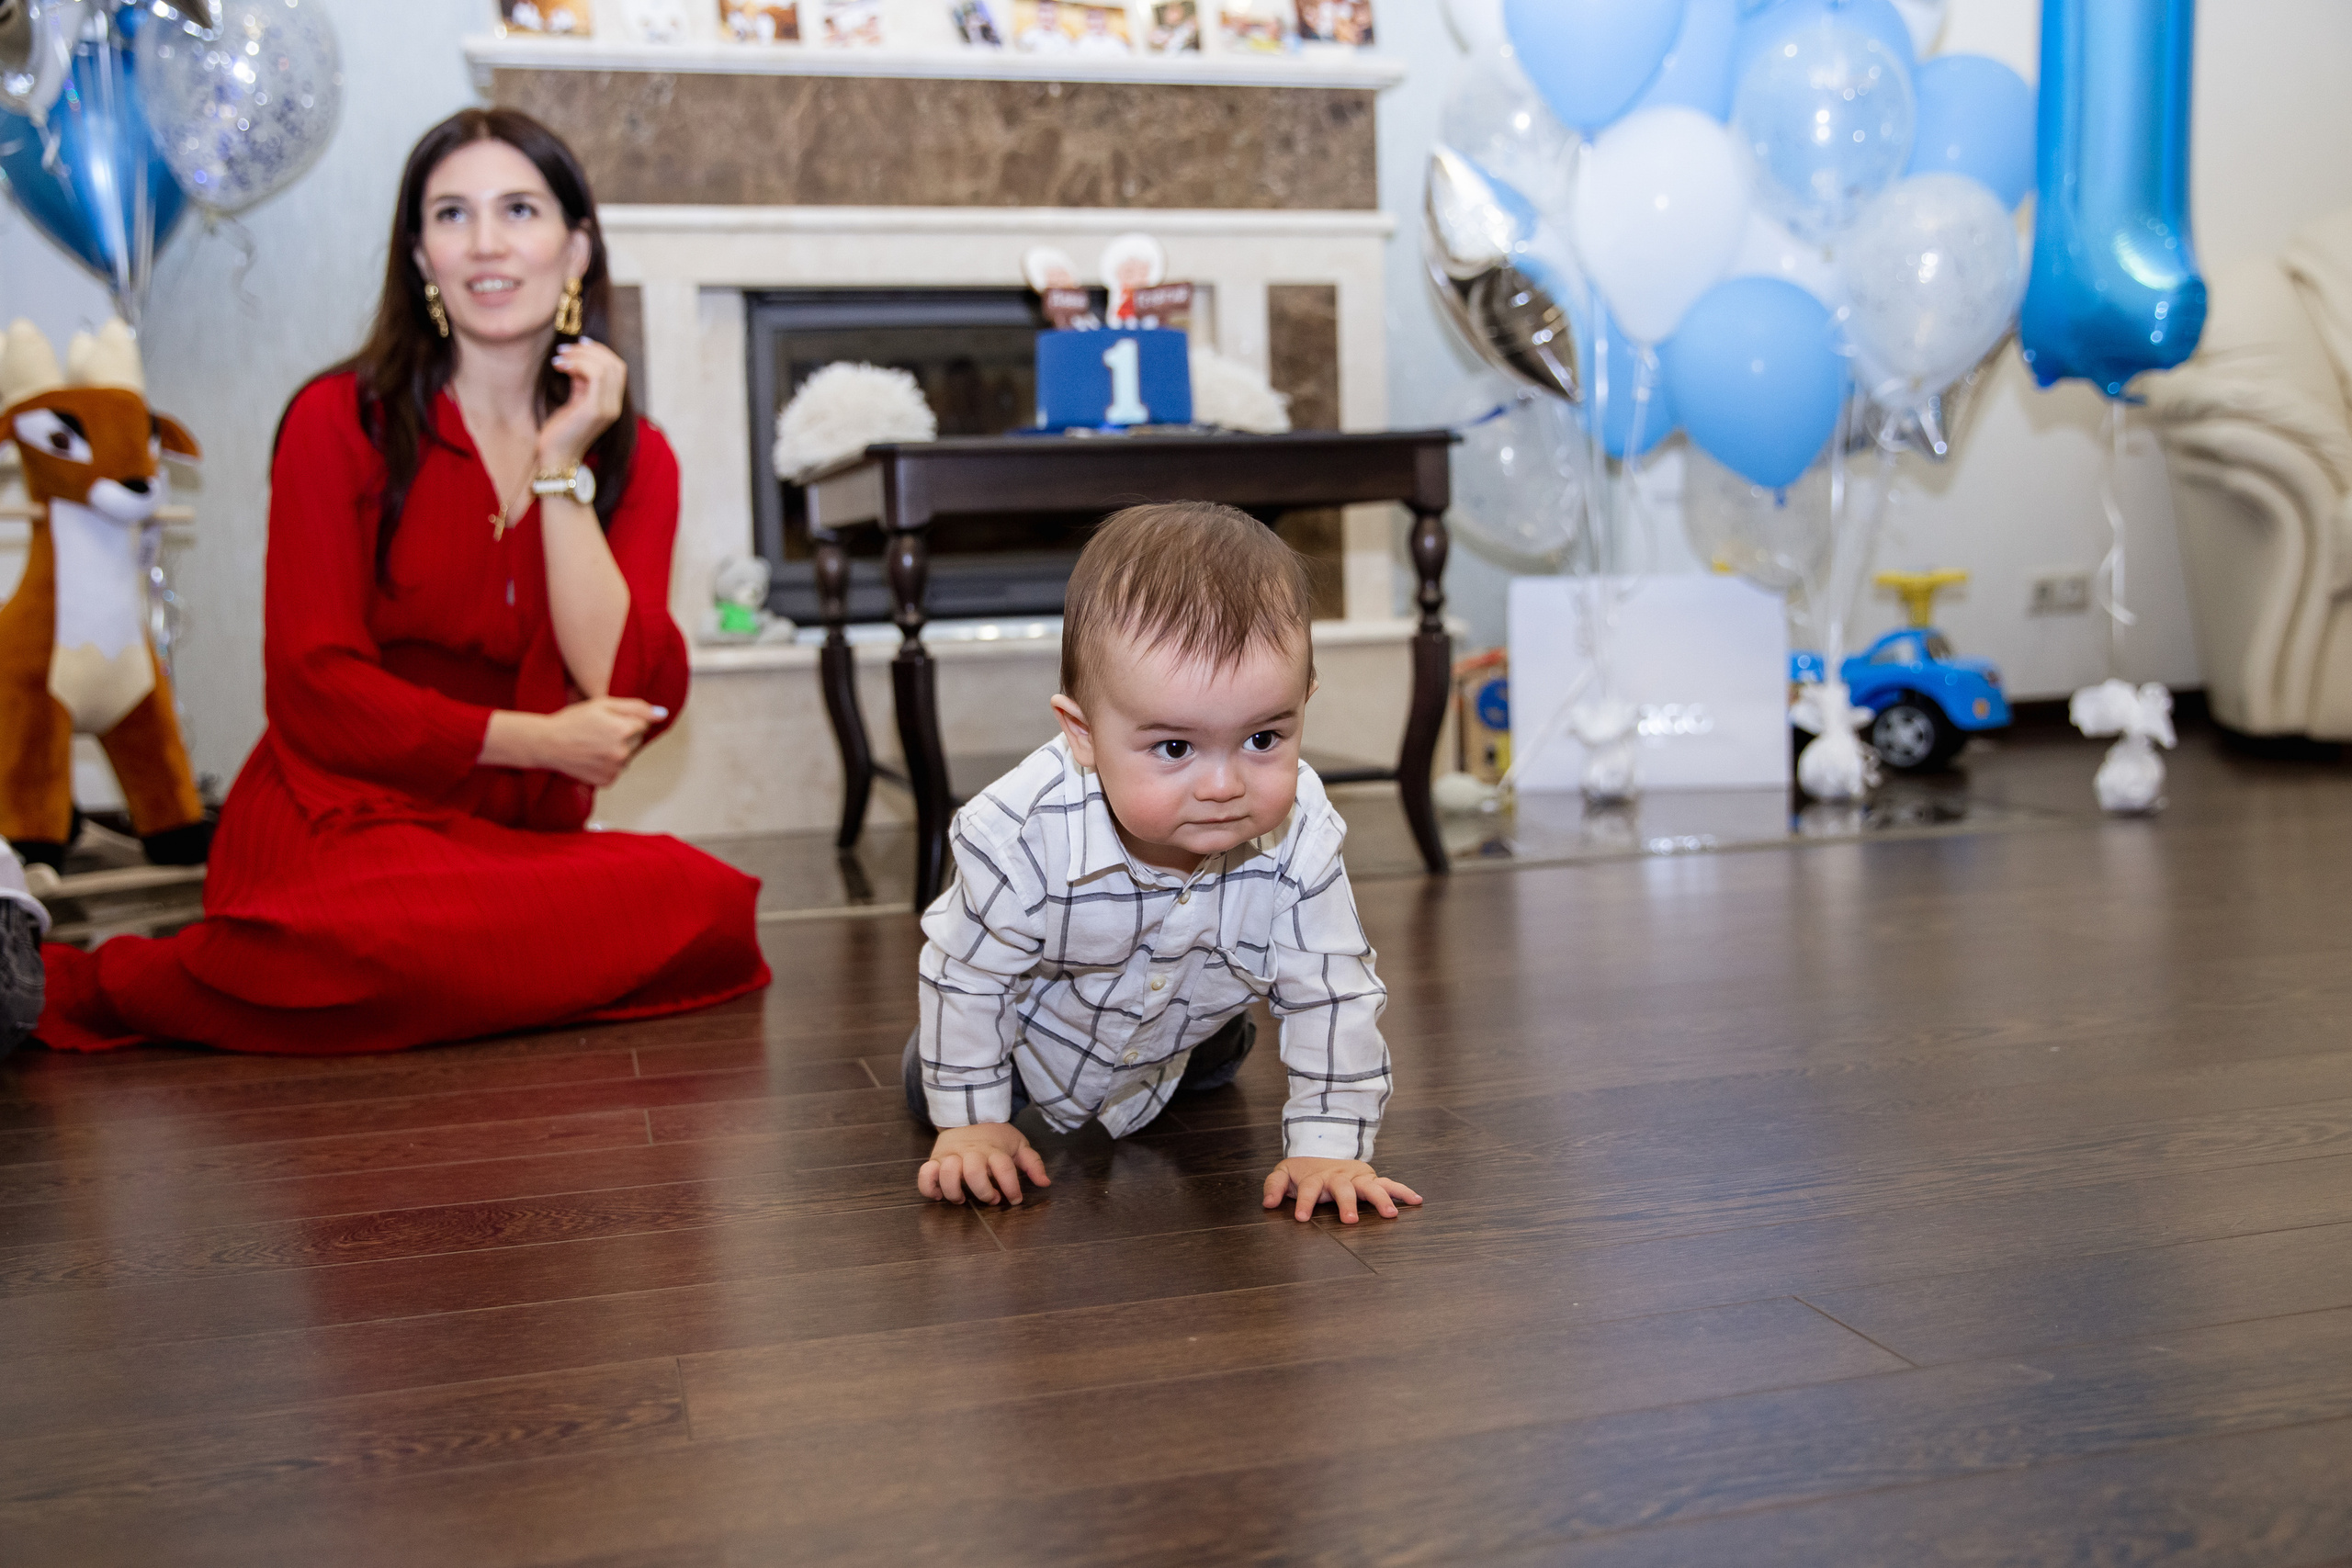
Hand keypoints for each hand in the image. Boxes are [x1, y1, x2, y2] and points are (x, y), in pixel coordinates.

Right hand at [533, 696, 665, 786]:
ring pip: (627, 757)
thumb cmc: (573, 720)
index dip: (626, 720)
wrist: (547, 743)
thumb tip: (662, 714)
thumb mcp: (603, 704)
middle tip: (600, 732)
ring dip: (617, 751)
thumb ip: (636, 707)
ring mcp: (615, 769)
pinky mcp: (607, 781)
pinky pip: (616, 771)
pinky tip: (592, 757)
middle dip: (624, 735)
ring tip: (594, 745)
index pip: (643, 725)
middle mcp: (623, 752)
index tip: (609, 720)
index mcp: (624, 730)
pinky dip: (608, 765)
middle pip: (637, 741)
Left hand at [536, 336, 626, 473]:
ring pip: (606, 367)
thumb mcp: (574, 401)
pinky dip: (578, 364)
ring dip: (581, 355)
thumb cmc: (561, 432)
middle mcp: (614, 406)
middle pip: (615, 364)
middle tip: (565, 349)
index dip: (600, 351)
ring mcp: (607, 408)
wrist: (556, 458)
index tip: (578, 344)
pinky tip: (561, 366)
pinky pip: (595, 375)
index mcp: (612, 403)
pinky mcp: (595, 410)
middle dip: (590, 350)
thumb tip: (577, 358)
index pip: (617, 368)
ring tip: (560, 357)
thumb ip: (581, 382)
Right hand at [919, 1122, 1050, 1205]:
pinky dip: (928, 1187)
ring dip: (954, 1191)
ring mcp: (951, 1156)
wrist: (968, 1115)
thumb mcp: (1018, 1145)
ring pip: (947, 1173)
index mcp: (994, 1150)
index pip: (1004, 1167)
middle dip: (982, 1191)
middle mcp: (971, 1153)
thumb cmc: (995, 1136)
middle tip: (990, 1199)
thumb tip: (1045, 1183)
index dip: (1010, 1186)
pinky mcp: (934, 1159)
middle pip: (973, 1172)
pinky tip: (938, 1195)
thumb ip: (1032, 1164)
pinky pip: (925, 1174)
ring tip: (962, 1199)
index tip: (1015, 1199)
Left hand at [1263, 1157, 1422, 1224]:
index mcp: (1316, 1177)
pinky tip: (1417, 1200)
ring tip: (1391, 1214)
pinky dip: (1403, 1191)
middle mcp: (1339, 1176)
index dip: (1305, 1202)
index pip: (1309, 1189)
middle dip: (1346, 1203)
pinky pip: (1389, 1184)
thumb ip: (1274, 1186)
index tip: (1302, 1217)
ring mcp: (1357, 1177)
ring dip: (1381, 1199)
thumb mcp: (1283, 1173)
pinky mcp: (1370, 1178)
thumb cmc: (1303, 1171)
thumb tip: (1267, 1203)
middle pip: (1343, 1188)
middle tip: (1350, 1220)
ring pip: (1370, 1186)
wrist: (1321, 1150)